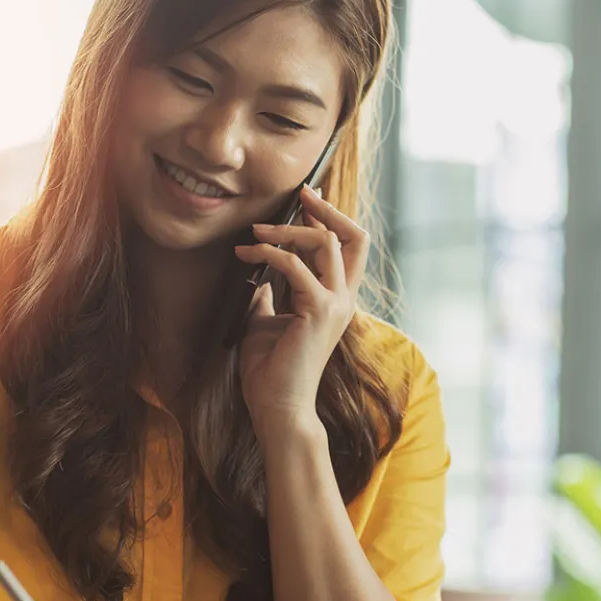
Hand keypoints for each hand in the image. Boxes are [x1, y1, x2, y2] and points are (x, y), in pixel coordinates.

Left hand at [234, 185, 370, 429]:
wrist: (277, 407)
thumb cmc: (271, 371)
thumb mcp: (265, 322)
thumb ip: (269, 297)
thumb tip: (258, 278)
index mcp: (337, 300)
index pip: (348, 247)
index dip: (331, 218)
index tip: (307, 198)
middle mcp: (344, 299)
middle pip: (354, 236)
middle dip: (327, 209)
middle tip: (300, 193)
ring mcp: (336, 304)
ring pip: (326, 243)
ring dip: (288, 229)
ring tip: (256, 231)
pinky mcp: (319, 311)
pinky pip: (295, 265)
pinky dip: (269, 253)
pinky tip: (247, 254)